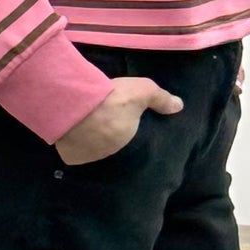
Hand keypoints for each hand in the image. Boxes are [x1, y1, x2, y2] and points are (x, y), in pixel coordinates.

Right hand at [55, 77, 182, 166]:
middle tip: (103, 121)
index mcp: (127, 141)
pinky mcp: (69, 157)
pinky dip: (73, 146)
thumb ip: (160, 98)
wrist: (73, 104)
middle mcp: (109, 154)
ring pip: (92, 151)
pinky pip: (74, 154)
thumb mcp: (141, 91)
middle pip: (110, 146)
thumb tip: (179, 107)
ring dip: (90, 141)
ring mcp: (89, 158)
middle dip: (108, 136)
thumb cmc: (111, 99)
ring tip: (85, 128)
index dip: (124, 131)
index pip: (129, 140)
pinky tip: (71, 136)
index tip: (122, 122)